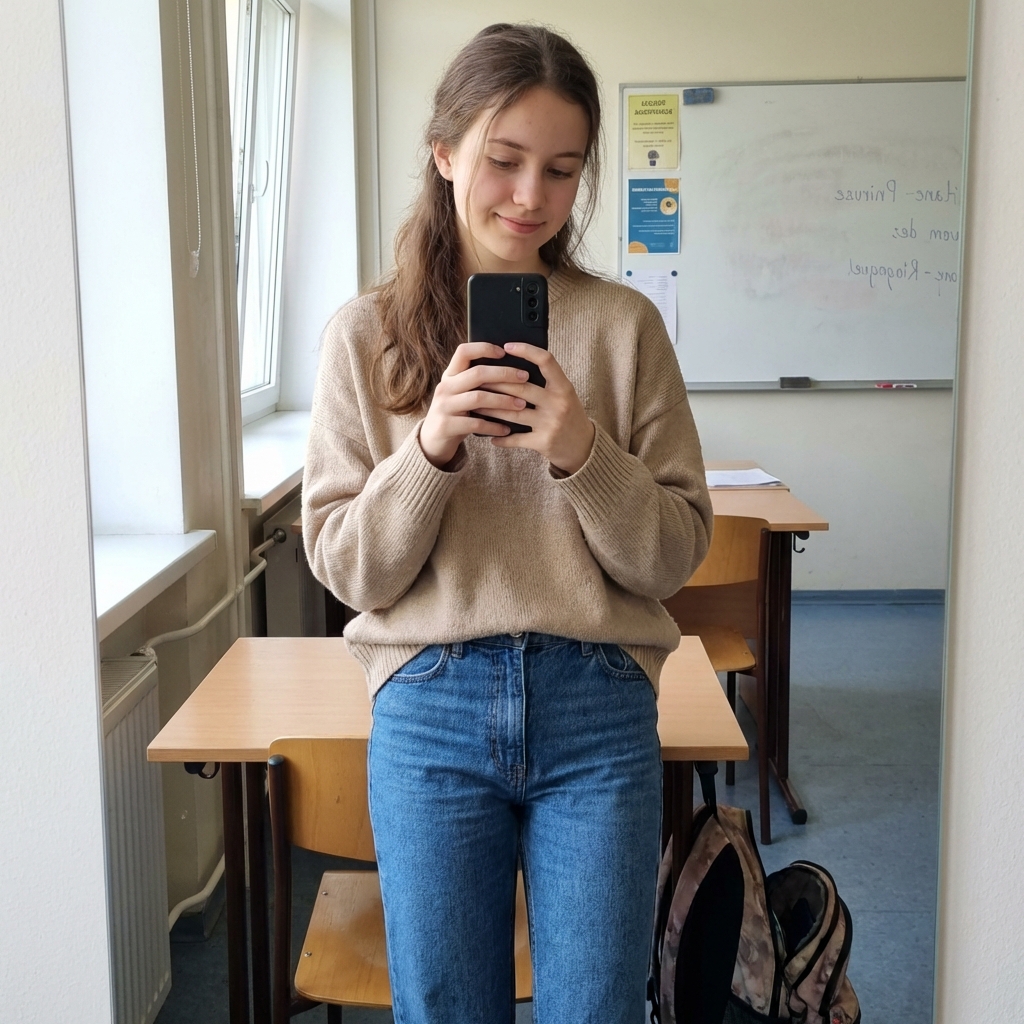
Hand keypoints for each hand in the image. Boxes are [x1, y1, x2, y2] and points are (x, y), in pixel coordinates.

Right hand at [418, 342, 530, 467]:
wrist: (432, 441)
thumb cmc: (456, 414)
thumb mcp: (461, 393)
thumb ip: (476, 382)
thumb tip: (511, 369)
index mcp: (450, 375)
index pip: (463, 351)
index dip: (484, 348)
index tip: (504, 352)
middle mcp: (445, 387)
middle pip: (477, 373)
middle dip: (504, 373)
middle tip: (524, 377)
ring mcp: (444, 406)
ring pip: (478, 398)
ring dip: (503, 401)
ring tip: (521, 404)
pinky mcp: (447, 426)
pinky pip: (475, 423)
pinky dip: (493, 426)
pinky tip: (507, 430)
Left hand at [484, 343, 595, 474]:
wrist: (584, 447)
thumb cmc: (569, 415)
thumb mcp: (564, 394)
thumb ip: (545, 381)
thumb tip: (512, 366)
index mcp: (564, 387)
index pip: (546, 360)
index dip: (526, 351)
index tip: (507, 346)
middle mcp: (558, 403)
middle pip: (521, 387)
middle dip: (495, 383)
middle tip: (477, 379)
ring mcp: (551, 424)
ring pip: (513, 413)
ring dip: (490, 408)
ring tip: (475, 404)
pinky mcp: (543, 442)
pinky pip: (515, 439)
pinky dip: (500, 437)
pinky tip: (489, 434)